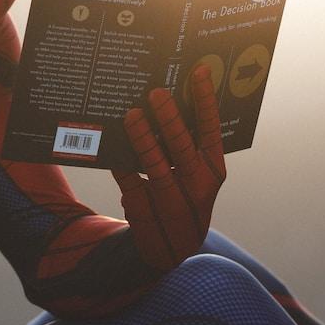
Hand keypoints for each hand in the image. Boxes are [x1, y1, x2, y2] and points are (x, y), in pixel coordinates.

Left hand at [111, 63, 226, 270]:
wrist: (170, 252)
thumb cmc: (183, 199)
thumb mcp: (195, 177)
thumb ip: (187, 147)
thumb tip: (166, 104)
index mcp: (213, 172)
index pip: (211, 132)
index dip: (206, 102)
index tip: (199, 72)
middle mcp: (197, 188)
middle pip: (183, 149)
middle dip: (170, 120)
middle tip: (156, 93)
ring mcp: (171, 203)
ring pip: (156, 167)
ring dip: (143, 139)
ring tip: (132, 115)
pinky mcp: (145, 214)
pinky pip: (130, 183)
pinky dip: (121, 164)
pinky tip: (111, 145)